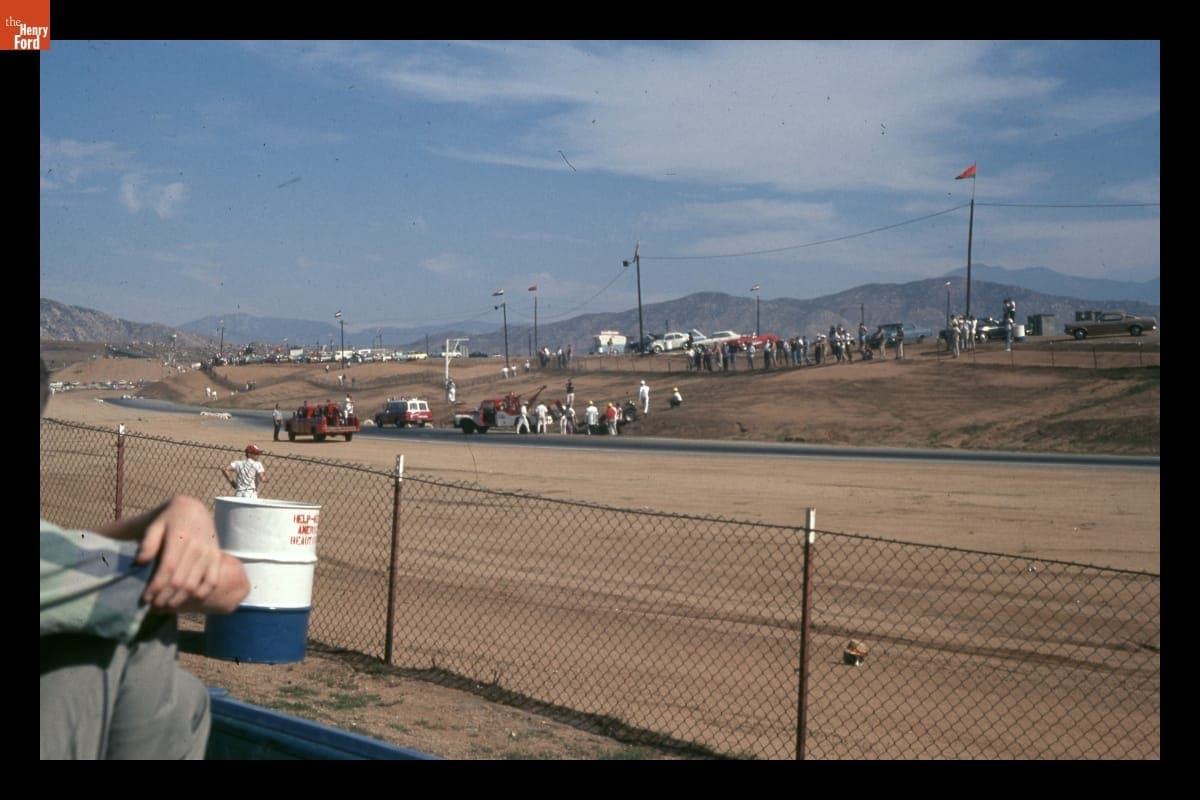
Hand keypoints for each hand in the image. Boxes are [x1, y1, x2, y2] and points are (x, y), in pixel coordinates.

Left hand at [134, 495, 225, 611]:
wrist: (194, 511)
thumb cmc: (169, 520)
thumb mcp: (155, 525)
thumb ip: (148, 542)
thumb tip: (140, 561)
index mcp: (181, 536)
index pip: (168, 567)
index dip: (157, 586)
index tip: (145, 598)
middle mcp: (198, 546)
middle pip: (181, 580)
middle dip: (165, 597)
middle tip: (153, 607)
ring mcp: (210, 553)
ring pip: (195, 585)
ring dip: (179, 600)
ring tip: (165, 607)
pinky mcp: (217, 559)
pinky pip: (212, 582)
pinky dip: (200, 595)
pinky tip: (186, 600)